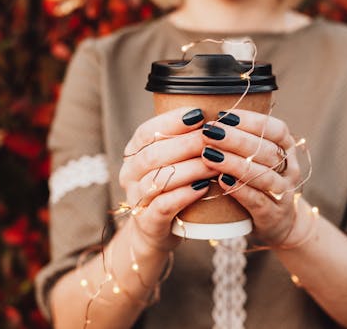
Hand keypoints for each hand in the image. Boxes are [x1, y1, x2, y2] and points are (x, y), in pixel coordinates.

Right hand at [119, 107, 216, 253]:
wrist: (158, 232)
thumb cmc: (172, 189)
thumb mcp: (173, 162)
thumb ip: (183, 142)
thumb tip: (215, 119)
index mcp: (134, 153)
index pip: (147, 131)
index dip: (171, 121)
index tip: (199, 114)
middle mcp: (130, 174)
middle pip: (153, 154)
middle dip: (186, 144)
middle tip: (213, 138)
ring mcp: (137, 199)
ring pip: (159, 179)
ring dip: (191, 169)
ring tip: (215, 164)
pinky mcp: (147, 222)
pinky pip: (163, 205)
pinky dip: (185, 195)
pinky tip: (203, 188)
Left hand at [200, 110, 300, 243]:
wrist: (279, 222)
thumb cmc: (259, 182)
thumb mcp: (259, 158)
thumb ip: (243, 139)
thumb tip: (212, 117)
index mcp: (287, 148)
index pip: (275, 128)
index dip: (251, 120)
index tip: (223, 115)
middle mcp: (289, 168)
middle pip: (266, 150)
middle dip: (236, 139)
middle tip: (209, 132)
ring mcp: (283, 192)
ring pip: (262, 175)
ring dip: (234, 163)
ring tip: (209, 155)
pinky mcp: (273, 214)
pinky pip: (258, 200)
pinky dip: (239, 190)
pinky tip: (221, 181)